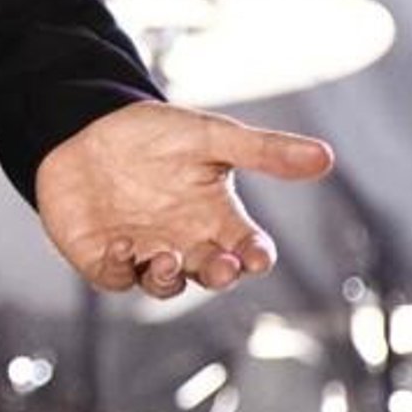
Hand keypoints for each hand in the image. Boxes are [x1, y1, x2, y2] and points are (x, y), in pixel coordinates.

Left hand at [35, 100, 332, 298]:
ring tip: (168, 257)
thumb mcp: (210, 136)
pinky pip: (116, 278)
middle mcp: (185, 242)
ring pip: (166, 285)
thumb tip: (325, 157)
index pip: (248, 248)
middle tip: (224, 264)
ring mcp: (145, 253)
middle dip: (221, 275)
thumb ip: (263, 150)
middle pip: (212, 275)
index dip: (256, 257)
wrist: (86, 126)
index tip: (258, 256)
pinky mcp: (104, 258)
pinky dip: (121, 270)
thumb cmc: (153, 134)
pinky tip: (121, 246)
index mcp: (216, 218)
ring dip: (170, 278)